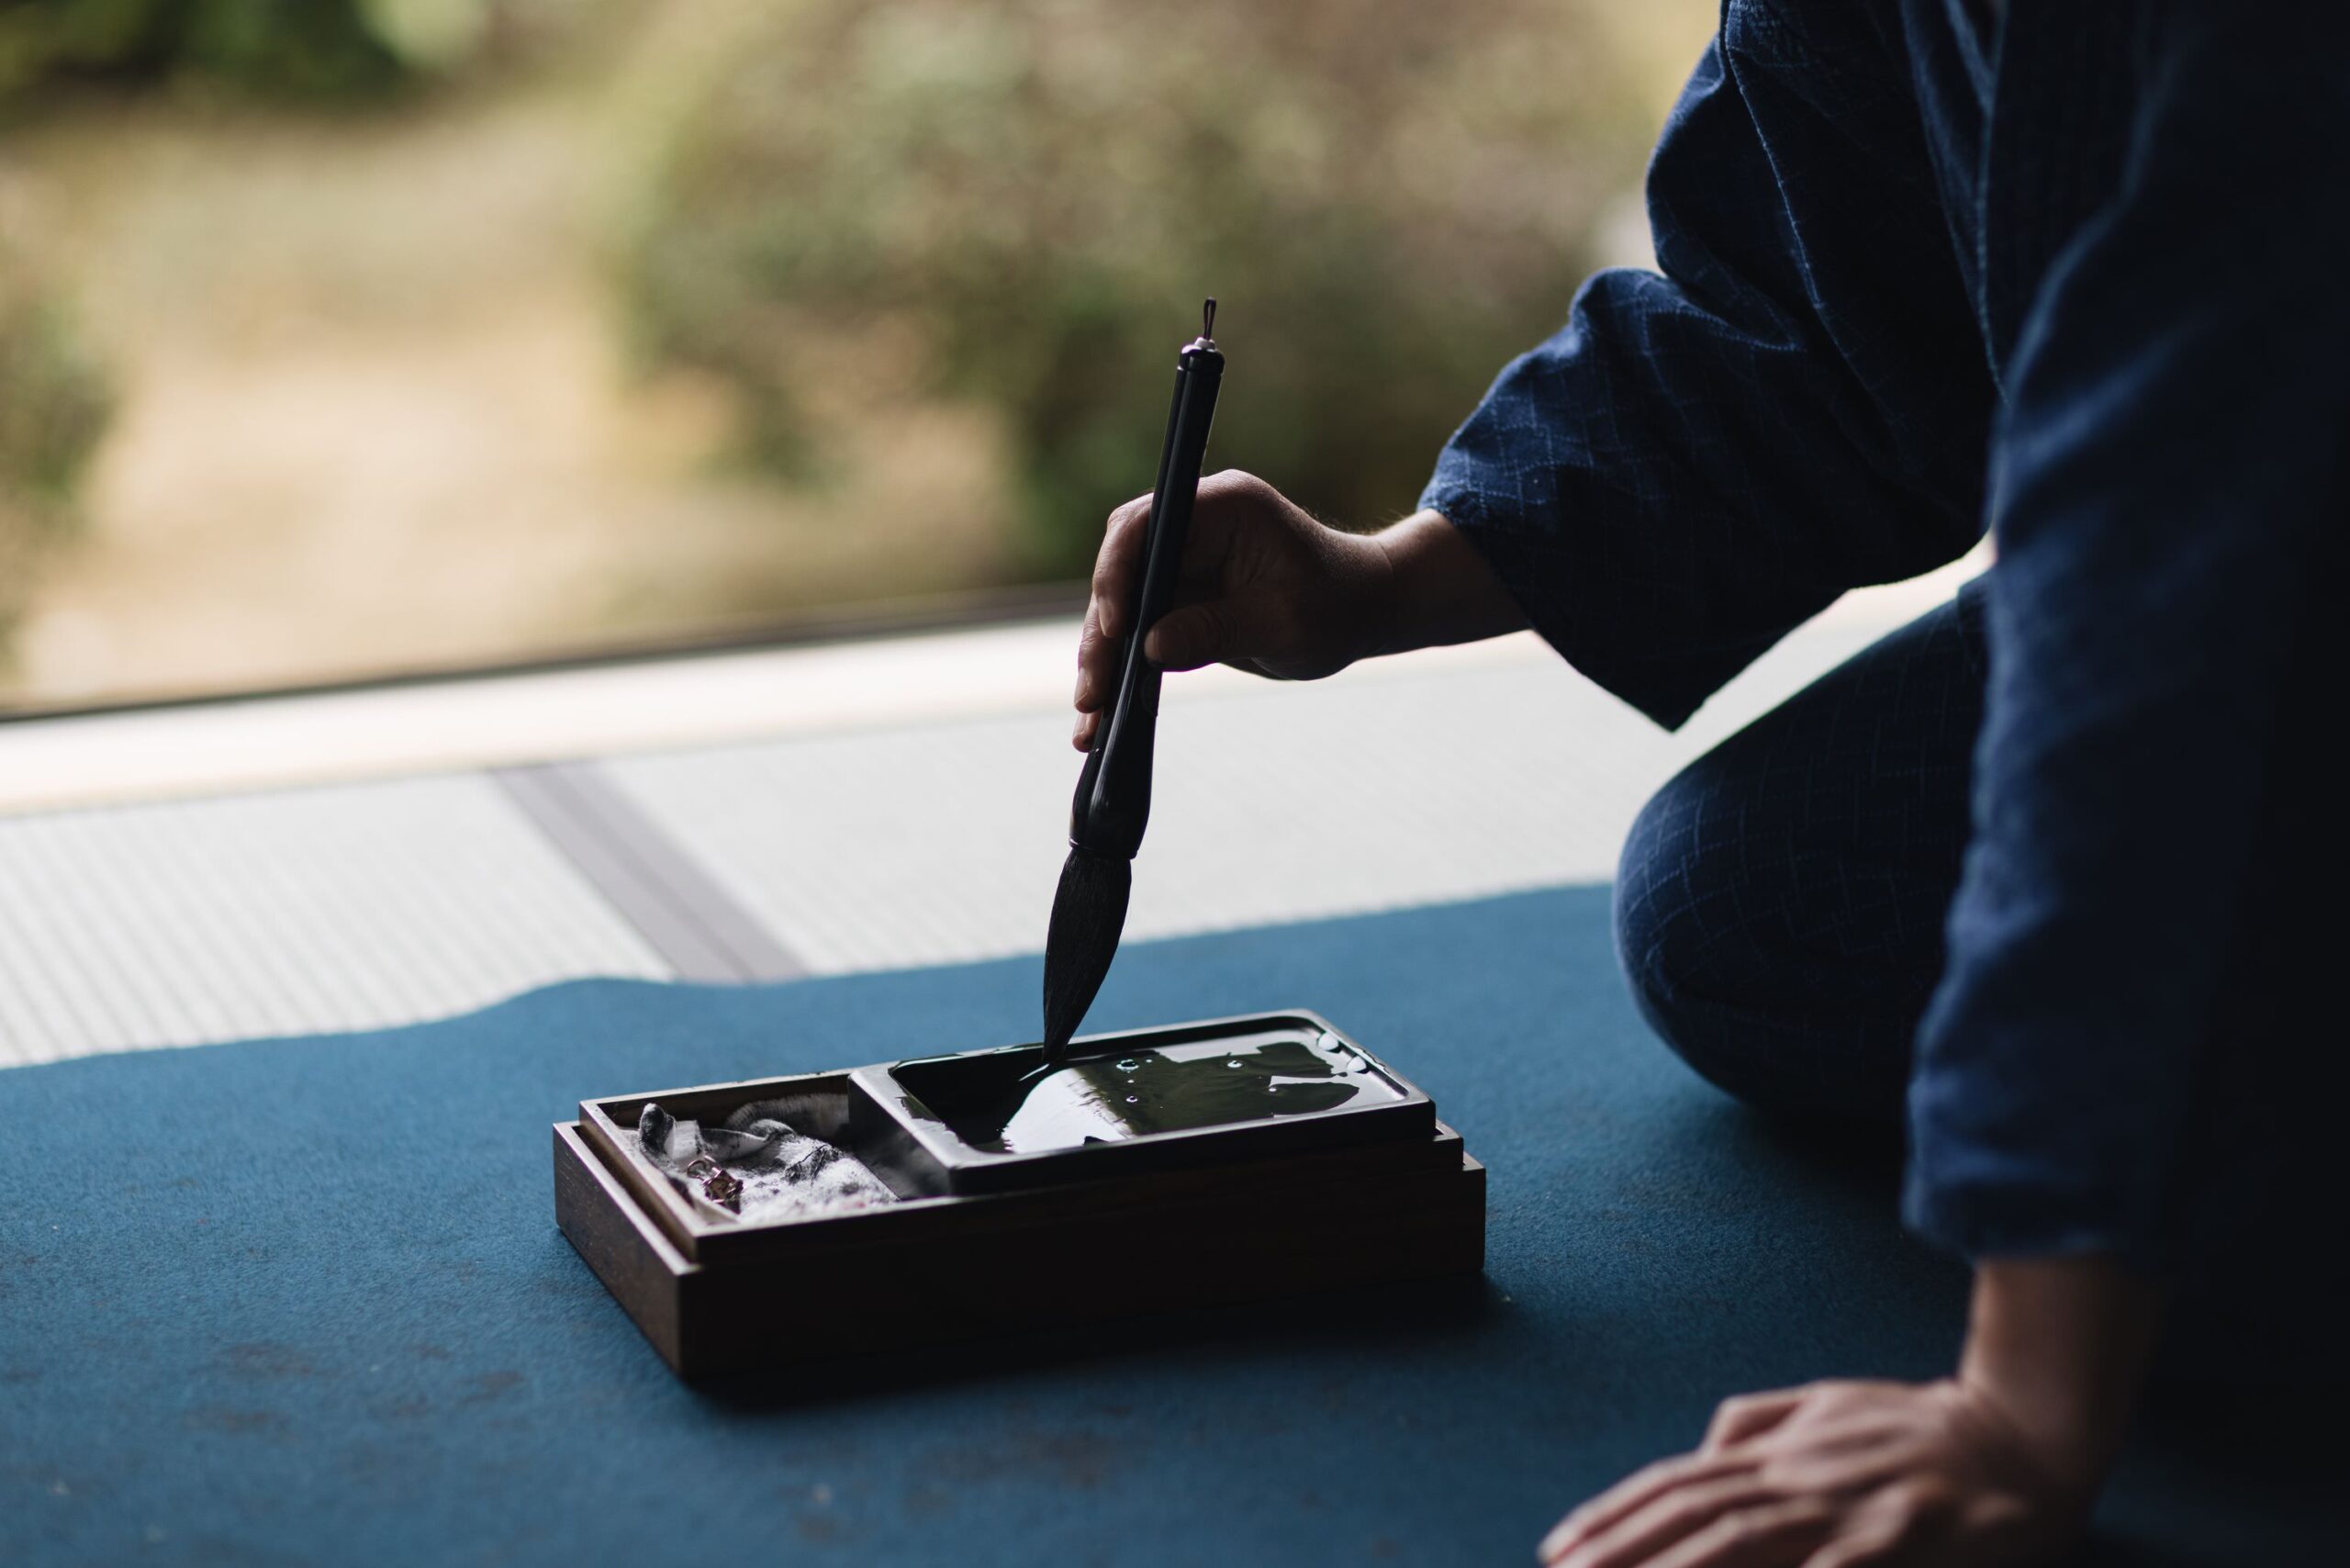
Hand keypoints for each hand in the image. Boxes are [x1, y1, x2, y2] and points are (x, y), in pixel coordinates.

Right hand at [1071, 470, 1393, 747]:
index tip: (1115, 628)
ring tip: (1090, 720)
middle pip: (1120, 572)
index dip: (1117, 574)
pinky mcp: (1177, 598)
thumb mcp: (1284, 623)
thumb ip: (1219, 631)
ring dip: (1101, 662)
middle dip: (1101, 635)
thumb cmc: (1337, 604)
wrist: (1360, 612)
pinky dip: (1120, 673)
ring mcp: (1180, 563)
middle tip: (1091, 694)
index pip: (1144, 528)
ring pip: (1119, 609)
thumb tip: (1151, 650)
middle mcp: (1190, 527)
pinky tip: (1104, 718)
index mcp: (1221, 507)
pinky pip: (1135, 634)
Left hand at [1536, 1378, 2089, 1567]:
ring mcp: (1848, 1508)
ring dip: (1677, 1566)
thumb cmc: (1919, 1426)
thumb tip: (1699, 1447)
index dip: (1614, 1513)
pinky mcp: (1900, 1539)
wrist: (2021, 1430)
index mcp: (1780, 1450)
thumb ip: (1758, 1423)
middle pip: (1692, 1512)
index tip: (1560, 1545)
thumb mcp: (1826, 1404)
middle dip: (1621, 1546)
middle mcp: (1800, 1476)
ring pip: (1743, 1539)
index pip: (1676, 1481)